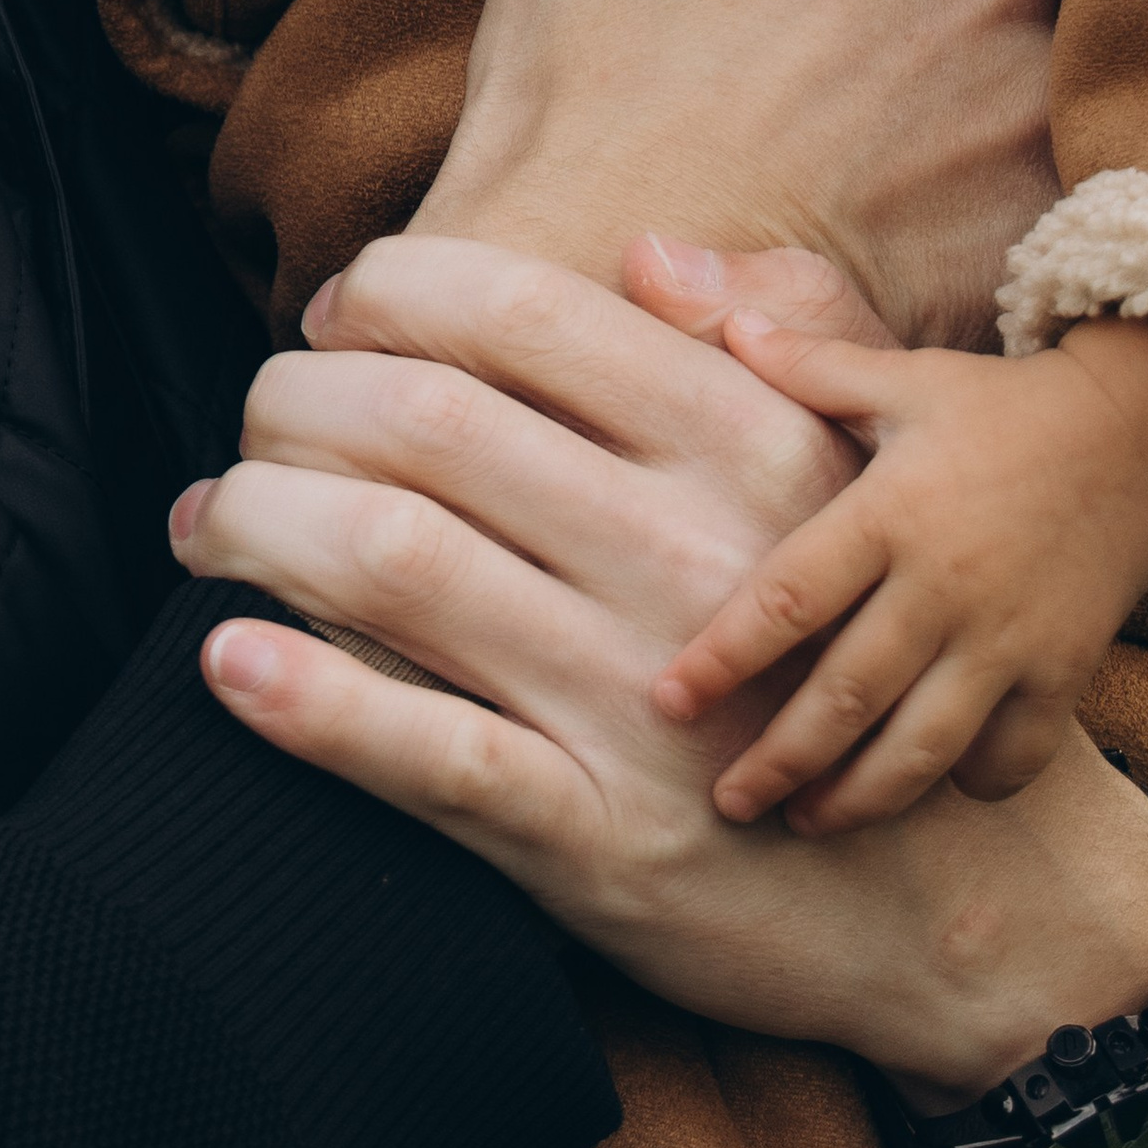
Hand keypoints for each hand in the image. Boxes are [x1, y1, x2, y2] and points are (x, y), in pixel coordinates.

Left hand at [171, 233, 1147, 1106]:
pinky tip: (224, 656)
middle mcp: (687, 557)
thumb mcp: (840, 479)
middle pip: (424, 421)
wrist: (939, 895)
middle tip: (249, 428)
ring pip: (392, 561)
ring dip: (258, 522)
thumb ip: (760, 343)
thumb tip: (642, 252)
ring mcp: (639, 704)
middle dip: (289, 404)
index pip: (516, 312)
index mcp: (740, 444)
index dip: (387, 293)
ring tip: (209, 524)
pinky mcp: (599, 843)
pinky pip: (426, 754)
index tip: (327, 320)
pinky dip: (308, 700)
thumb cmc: (846, 653)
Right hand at [419, 0, 1060, 345]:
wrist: (591, 287)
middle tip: (922, 4)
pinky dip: (1063, 166)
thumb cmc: (585, 60)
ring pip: (1103, 43)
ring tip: (945, 93)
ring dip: (1055, 51)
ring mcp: (1067, 108)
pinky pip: (1105, 172)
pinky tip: (968, 183)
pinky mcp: (1068, 232)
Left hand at [656, 308, 1147, 830]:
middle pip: (847, 698)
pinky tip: (925, 791)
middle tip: (725, 803)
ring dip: (860, 797)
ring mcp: (1010, 639)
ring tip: (805, 823)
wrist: (1144, 430)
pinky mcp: (1065, 674)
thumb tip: (710, 314)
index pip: (788, 598)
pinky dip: (967, 784)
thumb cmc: (1002, 404)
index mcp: (890, 512)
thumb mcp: (902, 374)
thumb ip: (805, 363)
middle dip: (780, 762)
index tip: (668, 701)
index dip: (724, 657)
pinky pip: (1010, 756)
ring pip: (924, 748)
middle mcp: (946, 586)